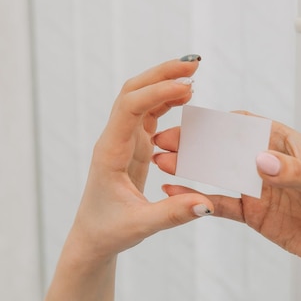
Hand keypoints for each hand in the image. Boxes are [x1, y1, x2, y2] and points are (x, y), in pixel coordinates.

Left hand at [70, 56, 213, 259]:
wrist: (94, 237)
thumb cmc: (110, 231)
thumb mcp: (142, 226)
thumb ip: (173, 214)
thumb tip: (206, 204)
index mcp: (110, 152)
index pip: (129, 108)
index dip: (157, 93)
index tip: (187, 87)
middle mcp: (115, 140)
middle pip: (133, 92)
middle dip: (161, 74)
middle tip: (194, 63)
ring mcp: (124, 140)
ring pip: (141, 98)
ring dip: (164, 82)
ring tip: (193, 73)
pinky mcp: (135, 146)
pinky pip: (149, 114)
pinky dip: (166, 100)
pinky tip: (185, 96)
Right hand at [153, 112, 300, 300]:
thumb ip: (293, 173)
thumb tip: (261, 161)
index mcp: (284, 142)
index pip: (245, 126)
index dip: (218, 123)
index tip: (191, 123)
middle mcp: (265, 161)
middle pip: (224, 147)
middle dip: (195, 144)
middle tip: (165, 141)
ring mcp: (256, 186)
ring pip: (217, 173)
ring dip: (191, 168)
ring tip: (163, 163)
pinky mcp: (251, 212)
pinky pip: (221, 202)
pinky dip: (198, 197)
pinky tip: (176, 191)